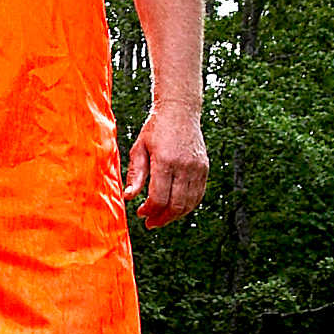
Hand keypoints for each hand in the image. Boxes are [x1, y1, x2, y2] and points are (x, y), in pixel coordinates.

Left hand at [125, 102, 207, 228]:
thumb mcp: (139, 148)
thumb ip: (135, 174)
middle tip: (150, 222)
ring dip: (175, 215)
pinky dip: (187, 206)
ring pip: (189, 203)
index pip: (159, 198)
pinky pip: (198, 195)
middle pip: (176, 205)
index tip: (140, 212)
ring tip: (161, 217)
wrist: (179, 110)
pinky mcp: (204, 168)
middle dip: (162, 218)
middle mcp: (185, 166)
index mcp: (165, 161)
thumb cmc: (155, 128)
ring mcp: (197, 168)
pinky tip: (175, 207)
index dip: (149, 210)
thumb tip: (129, 196)